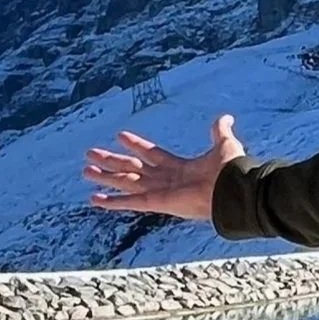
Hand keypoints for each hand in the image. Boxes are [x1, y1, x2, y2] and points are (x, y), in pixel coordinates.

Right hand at [82, 114, 246, 221]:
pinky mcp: (157, 202)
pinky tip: (95, 198)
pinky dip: (112, 201)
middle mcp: (166, 180)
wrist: (233, 189)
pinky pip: (131, 202)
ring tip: (85, 170)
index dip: (137, 145)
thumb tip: (226, 117)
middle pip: (132, 169)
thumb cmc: (230, 170)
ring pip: (126, 182)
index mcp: (180, 167)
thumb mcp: (224, 144)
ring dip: (105, 176)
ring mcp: (160, 192)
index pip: (152, 154)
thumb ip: (220, 131)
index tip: (120, 135)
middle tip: (90, 154)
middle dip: (112, 161)